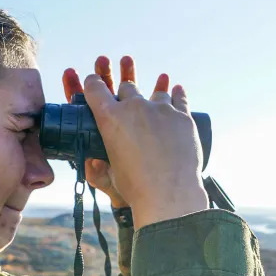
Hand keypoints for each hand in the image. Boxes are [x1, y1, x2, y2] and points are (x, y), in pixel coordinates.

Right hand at [64, 56, 207, 227]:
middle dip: (125, 92)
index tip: (95, 81)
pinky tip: (176, 90)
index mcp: (110, 118)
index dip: (93, 82)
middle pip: (127, 87)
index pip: (95, 88)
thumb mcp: (111, 172)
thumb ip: (101, 162)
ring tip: (156, 101)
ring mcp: (161, 109)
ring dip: (153, 96)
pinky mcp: (182, 116)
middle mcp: (134, 107)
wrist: (169, 194)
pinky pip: (179, 98)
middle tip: (128, 101)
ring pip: (156, 93)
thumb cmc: (137, 187)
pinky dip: (176, 93)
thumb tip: (92, 160)